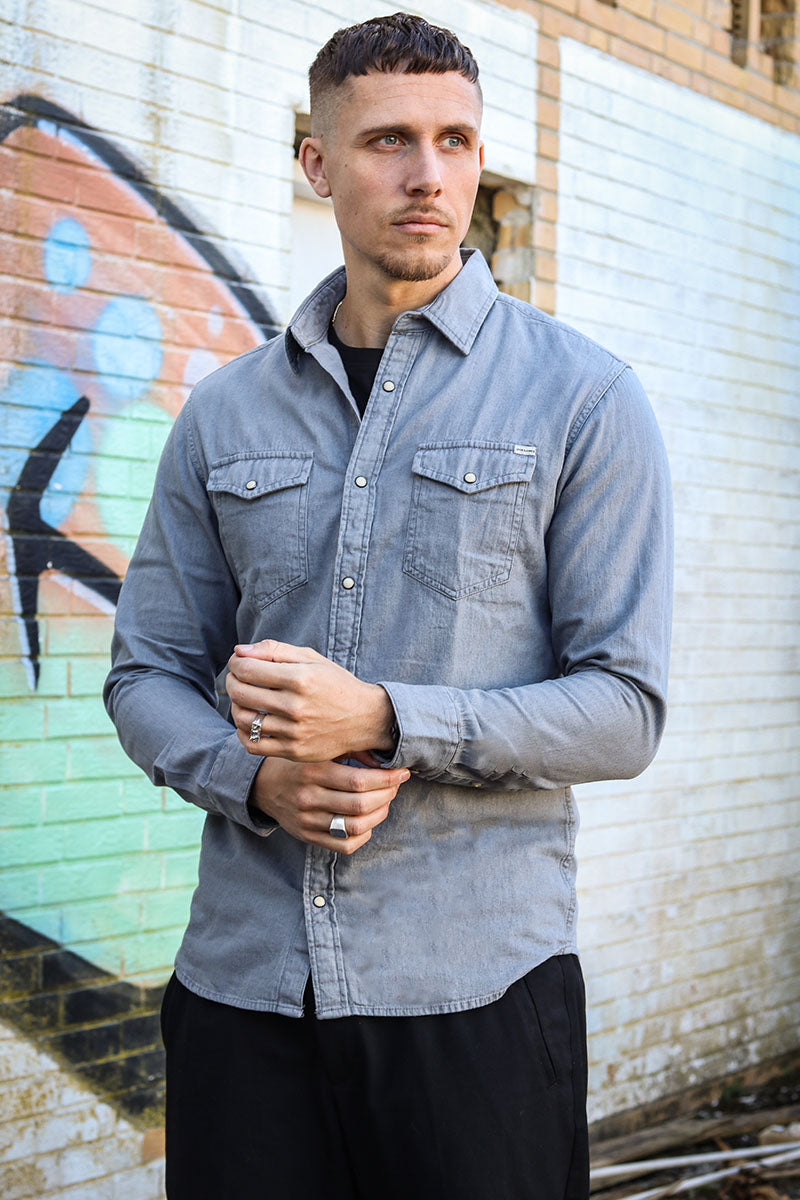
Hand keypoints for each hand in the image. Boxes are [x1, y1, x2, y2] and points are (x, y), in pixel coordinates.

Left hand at [227, 640, 395, 761]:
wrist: (365, 719)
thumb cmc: (336, 684)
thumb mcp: (311, 659)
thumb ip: (275, 650)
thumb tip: (239, 651)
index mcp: (300, 678)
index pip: (247, 669)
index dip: (236, 663)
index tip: (239, 662)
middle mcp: (296, 706)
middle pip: (241, 693)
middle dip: (231, 681)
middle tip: (236, 678)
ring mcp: (294, 732)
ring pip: (243, 719)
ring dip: (234, 706)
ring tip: (243, 699)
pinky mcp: (293, 751)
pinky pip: (252, 744)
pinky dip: (242, 732)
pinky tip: (249, 722)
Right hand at [250, 755, 408, 853]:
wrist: (265, 786)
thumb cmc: (301, 763)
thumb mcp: (320, 750)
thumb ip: (350, 751)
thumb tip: (386, 759)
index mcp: (312, 771)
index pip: (358, 781)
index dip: (387, 779)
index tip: (402, 773)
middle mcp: (308, 798)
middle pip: (360, 805)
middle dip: (387, 795)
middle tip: (395, 786)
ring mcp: (307, 821)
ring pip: (356, 827)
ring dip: (380, 814)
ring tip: (385, 801)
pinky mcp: (308, 837)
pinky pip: (345, 845)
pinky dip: (364, 834)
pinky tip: (369, 820)